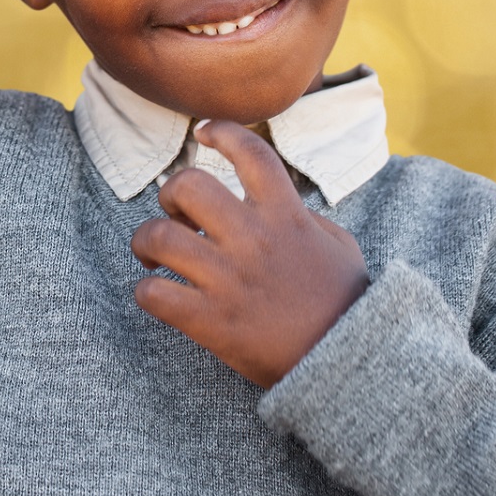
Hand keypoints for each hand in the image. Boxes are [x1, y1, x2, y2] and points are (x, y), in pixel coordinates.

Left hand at [128, 119, 370, 387]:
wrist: (350, 364)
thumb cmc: (345, 303)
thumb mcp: (338, 246)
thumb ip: (305, 217)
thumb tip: (277, 200)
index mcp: (287, 217)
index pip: (252, 155)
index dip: (223, 132)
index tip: (204, 132)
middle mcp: (254, 240)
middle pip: (188, 186)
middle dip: (170, 194)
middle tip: (175, 216)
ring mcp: (229, 280)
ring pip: (159, 237)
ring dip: (145, 241)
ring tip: (153, 254)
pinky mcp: (212, 321)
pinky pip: (153, 294)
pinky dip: (145, 291)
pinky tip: (158, 295)